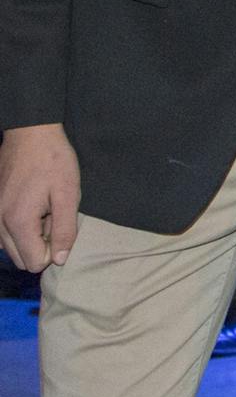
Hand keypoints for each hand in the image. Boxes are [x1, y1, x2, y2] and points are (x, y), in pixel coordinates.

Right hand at [0, 123, 81, 271]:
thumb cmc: (53, 161)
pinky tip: (32, 205)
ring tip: (43, 209)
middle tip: (52, 216)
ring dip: (30, 236)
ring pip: (12, 247)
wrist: (30, 134)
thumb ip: (65, 229)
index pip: (35, 262)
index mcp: (18, 222)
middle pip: (22, 259)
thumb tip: (61, 260)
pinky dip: (19, 227)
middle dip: (41, 244)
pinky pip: (4, 233)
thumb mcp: (68, 194)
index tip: (60, 225)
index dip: (54, 250)